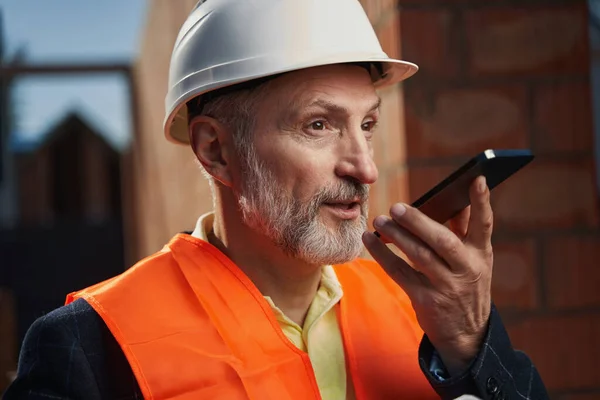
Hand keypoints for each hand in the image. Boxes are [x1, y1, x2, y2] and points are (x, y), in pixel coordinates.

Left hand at [362, 176, 493, 374]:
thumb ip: (465, 231)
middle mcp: (467, 269)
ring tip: (379, 221)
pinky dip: (383, 255)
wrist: (466, 334)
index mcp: (482, 254)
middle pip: (443, 241)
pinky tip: (370, 241)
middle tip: (397, 207)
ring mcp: (447, 286)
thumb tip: (458, 200)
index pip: (484, 224)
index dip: (482, 202)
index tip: (476, 178)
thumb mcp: (475, 261)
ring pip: (419, 256)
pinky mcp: (426, 300)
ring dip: (396, 237)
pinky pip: (400, 273)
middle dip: (419, 222)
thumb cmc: (466, 285)